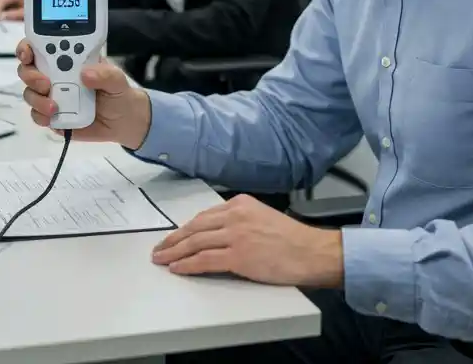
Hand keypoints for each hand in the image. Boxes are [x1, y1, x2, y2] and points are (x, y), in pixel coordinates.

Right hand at [16, 40, 151, 146]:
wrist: (123, 122)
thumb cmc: (118, 93)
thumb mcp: (117, 79)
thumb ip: (106, 74)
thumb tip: (85, 74)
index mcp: (66, 59)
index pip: (39, 47)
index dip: (27, 48)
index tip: (27, 54)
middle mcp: (53, 75)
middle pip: (27, 70)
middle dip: (30, 75)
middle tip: (45, 84)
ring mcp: (51, 96)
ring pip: (30, 93)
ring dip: (37, 99)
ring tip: (54, 108)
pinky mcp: (51, 116)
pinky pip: (37, 115)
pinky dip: (41, 116)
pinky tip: (53, 118)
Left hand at [152, 194, 344, 287]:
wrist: (313, 252)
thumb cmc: (293, 239)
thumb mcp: (262, 216)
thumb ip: (239, 220)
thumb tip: (216, 234)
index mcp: (240, 203)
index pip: (204, 216)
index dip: (185, 229)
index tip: (174, 236)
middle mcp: (234, 216)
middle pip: (194, 228)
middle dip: (173, 239)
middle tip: (159, 248)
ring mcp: (235, 235)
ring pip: (194, 243)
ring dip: (174, 252)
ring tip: (161, 259)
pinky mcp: (238, 256)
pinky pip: (204, 260)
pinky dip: (187, 264)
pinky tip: (177, 268)